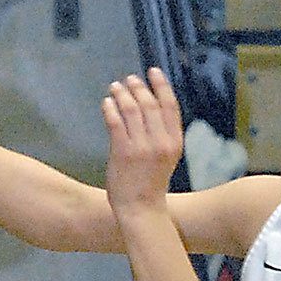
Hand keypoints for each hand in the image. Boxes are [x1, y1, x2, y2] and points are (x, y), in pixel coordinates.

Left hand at [101, 68, 181, 218]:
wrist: (142, 209)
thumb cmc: (152, 183)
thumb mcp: (167, 157)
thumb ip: (162, 134)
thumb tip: (149, 106)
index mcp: (174, 143)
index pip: (170, 106)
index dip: (161, 85)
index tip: (153, 72)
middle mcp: (160, 142)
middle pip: (149, 103)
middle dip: (138, 87)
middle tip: (128, 80)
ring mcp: (141, 147)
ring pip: (131, 108)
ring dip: (122, 94)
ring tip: (115, 87)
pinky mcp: (123, 151)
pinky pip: (115, 121)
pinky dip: (110, 108)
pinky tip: (107, 103)